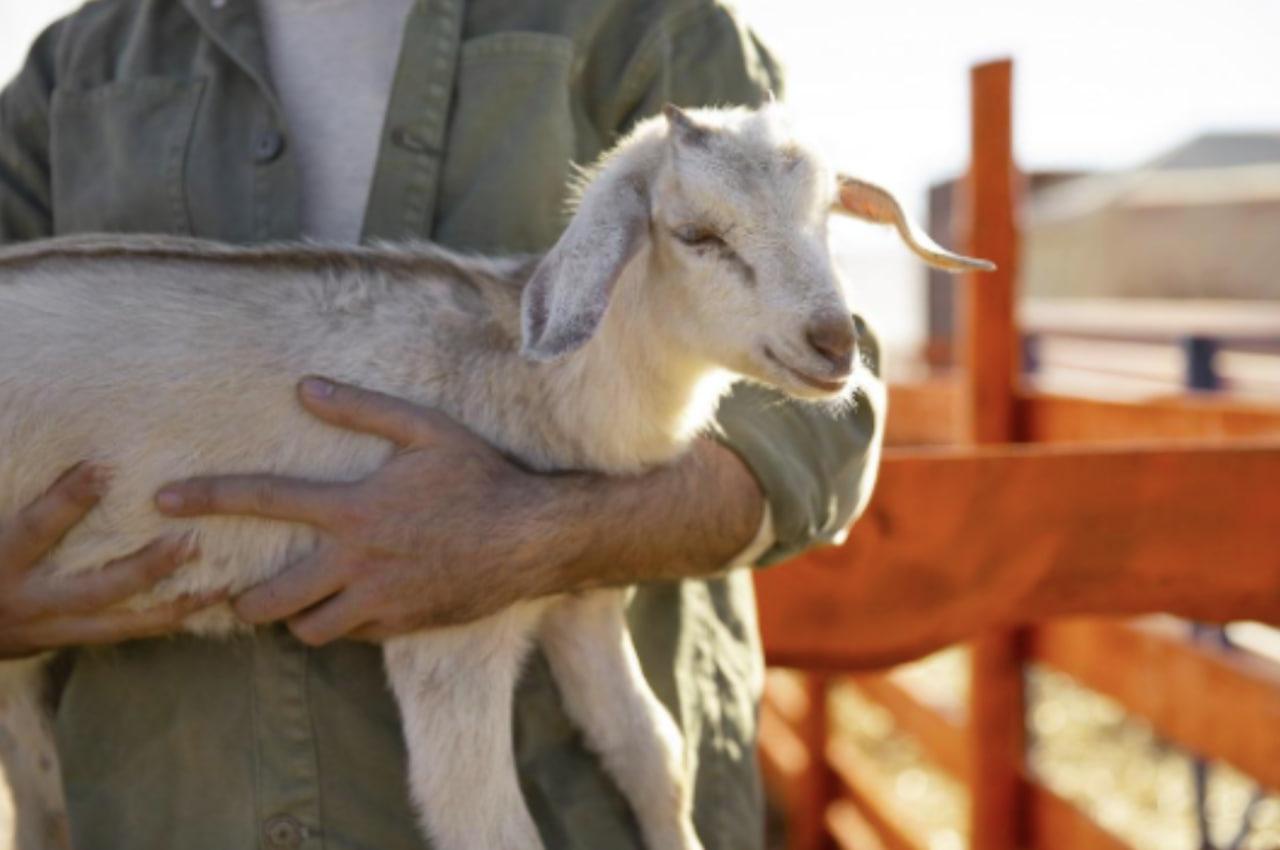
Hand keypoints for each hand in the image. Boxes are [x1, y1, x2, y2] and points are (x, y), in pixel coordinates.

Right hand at [0, 463, 215, 658]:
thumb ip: (24, 504)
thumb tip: (80, 462)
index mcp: (3, 561)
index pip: (37, 529)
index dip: (67, 500)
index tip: (104, 468)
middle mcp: (29, 601)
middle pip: (96, 588)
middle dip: (146, 569)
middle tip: (190, 542)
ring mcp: (50, 628)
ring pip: (121, 621)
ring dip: (173, 604)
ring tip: (220, 584)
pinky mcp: (67, 640)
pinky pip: (123, 633)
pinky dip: (164, 621)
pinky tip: (204, 605)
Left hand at [156, 378, 569, 645]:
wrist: (532, 537)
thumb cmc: (480, 477)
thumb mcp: (426, 430)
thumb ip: (363, 410)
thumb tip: (306, 387)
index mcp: (354, 508)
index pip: (263, 499)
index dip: (207, 497)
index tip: (161, 500)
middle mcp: (357, 560)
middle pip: (270, 597)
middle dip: (242, 600)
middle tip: (237, 593)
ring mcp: (380, 600)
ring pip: (309, 629)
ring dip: (296, 617)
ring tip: (298, 602)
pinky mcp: (403, 625)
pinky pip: (353, 636)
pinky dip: (345, 623)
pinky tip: (356, 604)